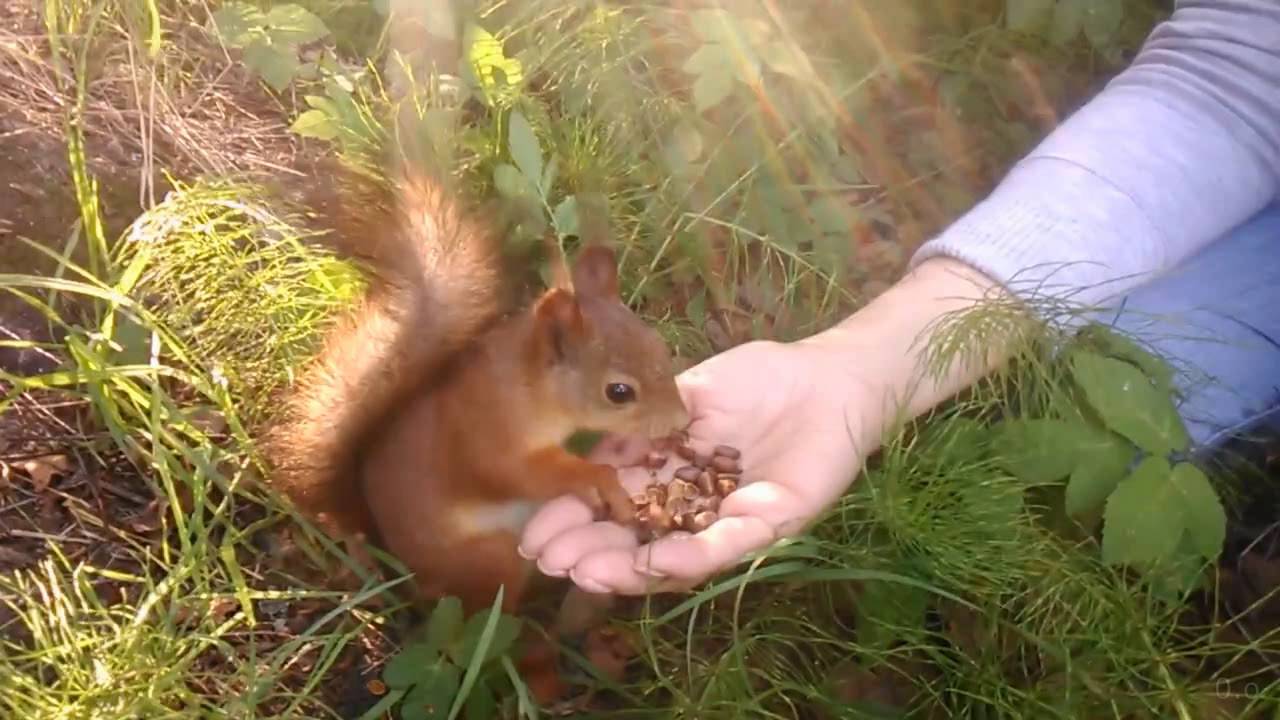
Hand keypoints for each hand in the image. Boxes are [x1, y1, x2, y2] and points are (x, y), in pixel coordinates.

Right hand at [518, 338, 882, 594]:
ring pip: (674, 557)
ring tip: (587, 572)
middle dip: (590, 554)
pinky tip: (656, 560)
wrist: (829, 376)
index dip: (574, 523)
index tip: (535, 533)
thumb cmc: (761, 381)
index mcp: (671, 478)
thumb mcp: (685, 394)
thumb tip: (588, 449)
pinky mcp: (771, 523)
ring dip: (629, 568)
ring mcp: (731, 521)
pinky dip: (692, 555)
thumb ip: (642, 424)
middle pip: (635, 543)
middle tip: (550, 561)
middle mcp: (696, 509)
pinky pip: (727, 546)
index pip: (613, 508)